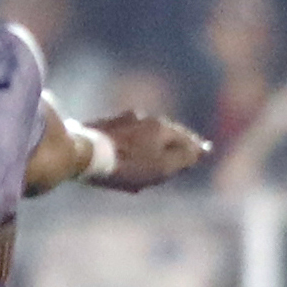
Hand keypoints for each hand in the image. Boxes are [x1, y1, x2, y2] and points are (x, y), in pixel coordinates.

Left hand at [89, 110, 211, 190]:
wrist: (82, 153)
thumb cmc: (125, 165)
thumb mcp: (160, 167)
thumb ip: (182, 158)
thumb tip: (201, 151)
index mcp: (160, 128)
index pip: (184, 138)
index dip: (194, 147)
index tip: (204, 150)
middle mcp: (143, 118)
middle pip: (164, 132)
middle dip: (174, 142)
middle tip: (184, 149)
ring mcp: (121, 120)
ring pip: (144, 132)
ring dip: (152, 141)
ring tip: (156, 151)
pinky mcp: (102, 126)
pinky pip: (125, 135)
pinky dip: (133, 143)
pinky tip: (128, 150)